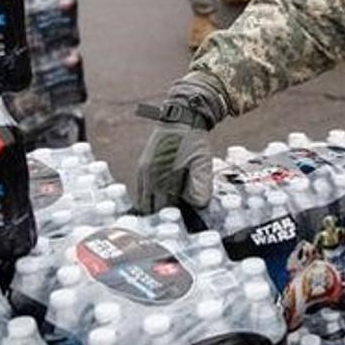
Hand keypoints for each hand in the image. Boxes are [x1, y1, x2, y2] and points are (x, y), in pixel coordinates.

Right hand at [135, 75, 227, 212]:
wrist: (180, 118)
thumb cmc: (193, 140)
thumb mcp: (202, 162)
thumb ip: (201, 185)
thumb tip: (198, 205)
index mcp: (160, 177)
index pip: (163, 209)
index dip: (173, 220)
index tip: (182, 226)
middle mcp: (147, 176)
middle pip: (150, 208)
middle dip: (162, 217)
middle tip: (175, 223)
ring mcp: (142, 172)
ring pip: (144, 201)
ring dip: (155, 207)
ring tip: (168, 213)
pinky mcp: (142, 167)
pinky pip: (142, 190)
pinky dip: (151, 198)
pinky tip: (163, 199)